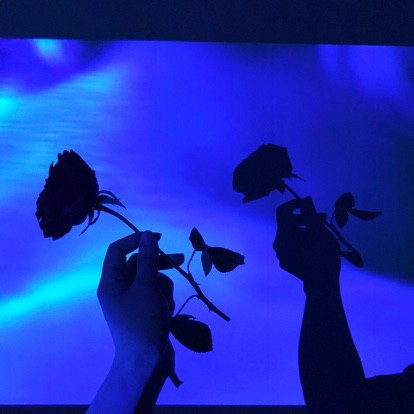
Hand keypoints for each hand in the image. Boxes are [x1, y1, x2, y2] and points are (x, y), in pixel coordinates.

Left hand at [97, 231, 173, 369]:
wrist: (147, 361)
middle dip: (158, 264)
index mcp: (111, 282)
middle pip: (139, 263)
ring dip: (163, 285)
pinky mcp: (144, 308)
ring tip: (166, 302)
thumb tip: (147, 234)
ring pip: (151, 277)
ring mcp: (132, 299)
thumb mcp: (147, 287)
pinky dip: (164, 297)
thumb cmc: (142, 323)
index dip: (136, 240)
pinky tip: (166, 311)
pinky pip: (156, 292)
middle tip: (178, 260)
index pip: (118, 250)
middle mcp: (119, 288)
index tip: (157, 238)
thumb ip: (148, 259)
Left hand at [273, 197, 340, 292]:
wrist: (322, 284)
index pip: (282, 211)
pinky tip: (315, 247)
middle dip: (304, 219)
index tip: (308, 204)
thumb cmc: (323, 255)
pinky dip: (301, 243)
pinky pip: (291, 247)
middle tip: (322, 219)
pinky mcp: (285, 263)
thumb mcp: (320, 231)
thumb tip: (305, 198)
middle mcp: (278, 243)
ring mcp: (280, 255)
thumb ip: (310, 213)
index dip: (294, 204)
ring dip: (303, 231)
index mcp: (283, 234)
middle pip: (287, 224)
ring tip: (320, 234)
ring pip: (290, 236)